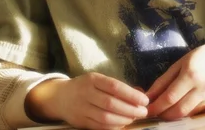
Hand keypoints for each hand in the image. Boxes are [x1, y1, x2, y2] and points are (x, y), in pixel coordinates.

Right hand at [25, 73, 148, 128]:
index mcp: (93, 79)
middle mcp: (86, 93)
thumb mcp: (99, 80)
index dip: (132, 95)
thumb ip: (118, 87)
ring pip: (105, 117)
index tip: (145, 100)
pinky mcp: (80, 122)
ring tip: (134, 118)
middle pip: (111, 104)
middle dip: (130, 110)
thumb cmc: (86, 86)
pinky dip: (113, 127)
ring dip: (123, 120)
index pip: (115, 87)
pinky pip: (99, 127)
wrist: (59, 97)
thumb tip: (140, 94)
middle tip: (143, 112)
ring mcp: (81, 109)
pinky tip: (123, 124)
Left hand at [146, 40, 204, 120]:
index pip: (169, 97)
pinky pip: (198, 113)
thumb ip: (162, 81)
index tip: (146, 110)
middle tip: (155, 112)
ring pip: (188, 114)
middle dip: (163, 114)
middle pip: (178, 111)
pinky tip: (183, 104)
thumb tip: (147, 97)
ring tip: (167, 108)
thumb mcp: (179, 64)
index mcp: (191, 74)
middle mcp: (203, 88)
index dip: (156, 107)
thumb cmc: (199, 58)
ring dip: (174, 114)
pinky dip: (187, 112)